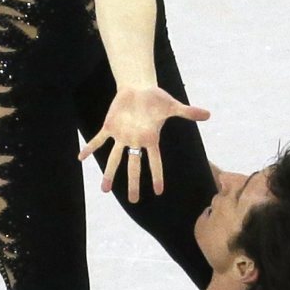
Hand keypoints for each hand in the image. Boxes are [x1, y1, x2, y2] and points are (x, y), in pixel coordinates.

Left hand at [77, 84, 211, 202]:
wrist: (138, 88)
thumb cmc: (156, 98)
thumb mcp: (172, 106)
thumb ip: (188, 112)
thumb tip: (209, 114)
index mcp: (150, 140)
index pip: (155, 161)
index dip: (157, 175)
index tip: (159, 191)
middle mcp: (135, 142)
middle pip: (134, 166)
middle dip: (133, 183)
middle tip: (134, 200)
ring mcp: (121, 136)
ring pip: (115, 158)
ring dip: (110, 173)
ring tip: (105, 190)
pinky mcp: (110, 127)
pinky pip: (98, 140)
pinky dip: (90, 148)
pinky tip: (81, 157)